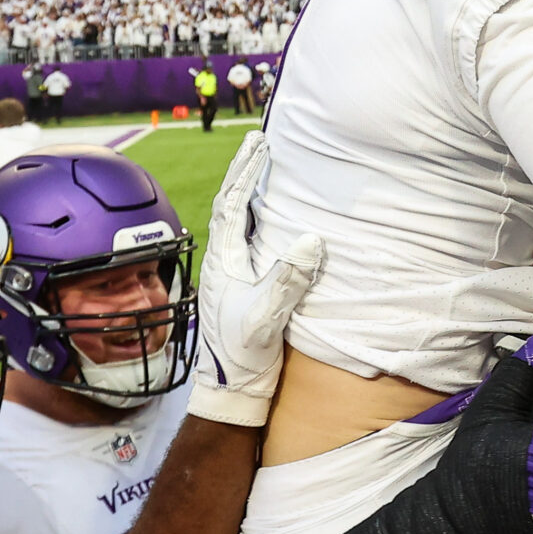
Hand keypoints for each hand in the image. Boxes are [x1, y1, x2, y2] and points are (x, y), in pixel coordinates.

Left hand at [189, 132, 323, 426]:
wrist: (233, 390)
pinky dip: (259, 218)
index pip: (232, 204)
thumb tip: (309, 239)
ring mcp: (231, 273)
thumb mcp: (265, 318)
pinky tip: (271, 217)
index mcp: (222, 261)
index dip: (245, 172)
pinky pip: (249, 240)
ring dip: (250, 192)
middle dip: (244, 172)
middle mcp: (223, 261)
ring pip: (239, 221)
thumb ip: (285, 280)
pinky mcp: (242, 286)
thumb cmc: (243, 356)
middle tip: (260, 142)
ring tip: (265, 168)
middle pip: (231, 205)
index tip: (260, 144)